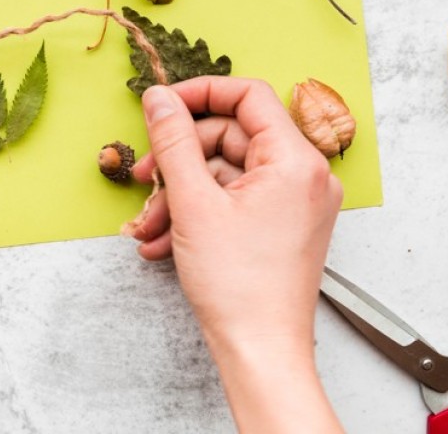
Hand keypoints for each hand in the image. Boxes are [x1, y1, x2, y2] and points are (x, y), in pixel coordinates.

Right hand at [126, 78, 342, 431]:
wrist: (260, 352)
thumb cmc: (238, 286)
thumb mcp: (193, 202)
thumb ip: (173, 141)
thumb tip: (159, 99)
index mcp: (295, 161)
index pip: (248, 96)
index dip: (199, 94)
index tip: (161, 106)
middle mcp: (305, 176)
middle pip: (229, 138)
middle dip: (178, 160)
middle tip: (143, 179)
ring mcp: (295, 203)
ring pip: (224, 174)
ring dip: (179, 195)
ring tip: (147, 226)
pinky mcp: (281, 226)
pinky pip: (233, 201)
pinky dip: (197, 214)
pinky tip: (163, 241)